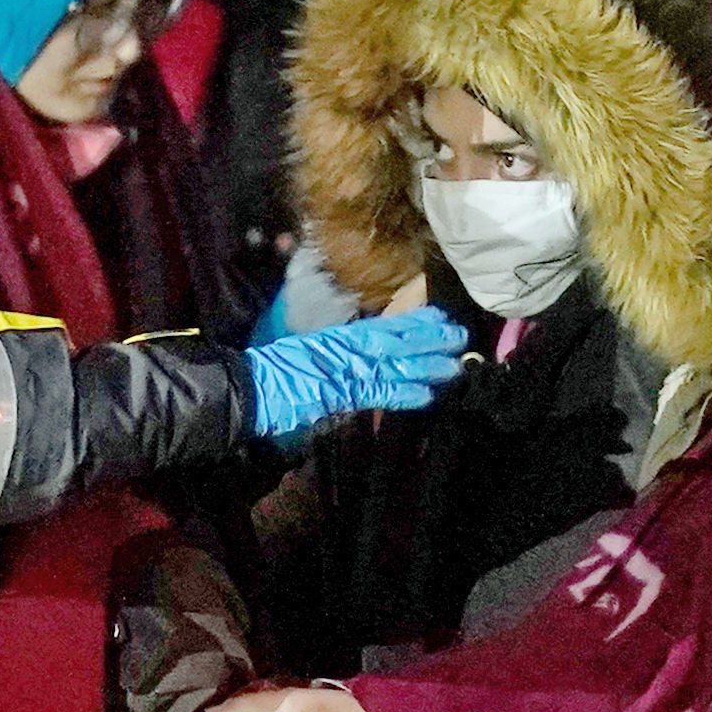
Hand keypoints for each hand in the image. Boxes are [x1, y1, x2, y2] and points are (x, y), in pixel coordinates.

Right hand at [244, 307, 467, 437]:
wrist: (251, 386)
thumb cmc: (274, 374)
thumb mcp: (311, 357)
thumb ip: (337, 357)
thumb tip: (359, 359)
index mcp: (339, 338)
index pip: (384, 326)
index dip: (413, 321)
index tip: (439, 316)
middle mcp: (347, 347)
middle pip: (396, 339)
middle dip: (429, 337)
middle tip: (459, 334)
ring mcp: (345, 368)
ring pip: (395, 363)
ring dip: (426, 364)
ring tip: (454, 364)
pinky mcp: (341, 391)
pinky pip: (378, 391)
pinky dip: (403, 393)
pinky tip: (427, 395)